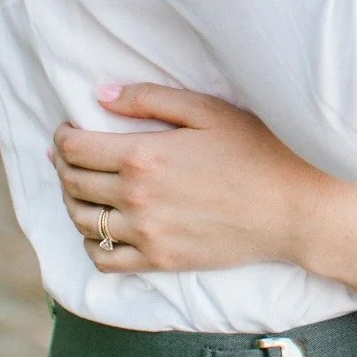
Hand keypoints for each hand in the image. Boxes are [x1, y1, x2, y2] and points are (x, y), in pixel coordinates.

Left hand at [51, 85, 326, 274]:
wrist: (294, 207)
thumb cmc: (258, 149)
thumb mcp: (207, 110)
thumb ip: (150, 99)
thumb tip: (100, 95)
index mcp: (143, 156)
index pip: (75, 148)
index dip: (62, 136)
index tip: (68, 129)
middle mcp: (136, 197)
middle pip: (72, 183)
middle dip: (62, 164)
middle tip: (70, 154)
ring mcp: (146, 233)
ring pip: (82, 220)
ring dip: (72, 201)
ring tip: (83, 187)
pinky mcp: (160, 260)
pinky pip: (104, 259)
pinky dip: (91, 243)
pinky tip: (101, 227)